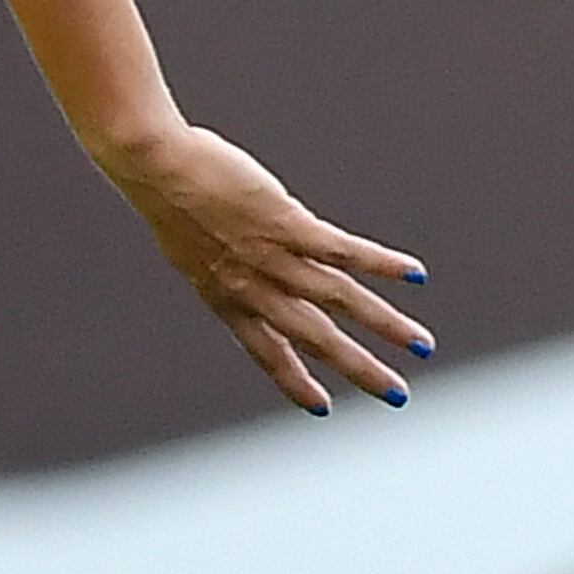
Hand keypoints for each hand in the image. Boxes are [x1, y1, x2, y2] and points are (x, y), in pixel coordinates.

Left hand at [90, 119, 431, 413]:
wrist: (152, 164)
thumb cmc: (167, 193)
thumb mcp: (192, 245)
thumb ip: (227, 262)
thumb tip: (259, 258)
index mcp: (224, 297)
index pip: (266, 352)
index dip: (294, 380)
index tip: (321, 408)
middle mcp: (251, 287)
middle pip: (315, 337)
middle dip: (358, 368)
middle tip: (396, 395)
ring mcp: (270, 257)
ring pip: (339, 301)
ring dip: (384, 325)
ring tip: (421, 345)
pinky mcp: (286, 223)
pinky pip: (342, 252)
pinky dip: (381, 264)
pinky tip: (413, 275)